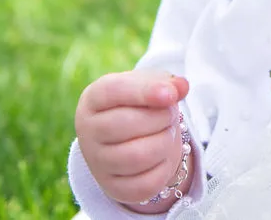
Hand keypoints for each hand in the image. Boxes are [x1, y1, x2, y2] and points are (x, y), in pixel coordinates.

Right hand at [75, 70, 190, 205]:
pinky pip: (146, 183)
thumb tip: (181, 86)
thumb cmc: (139, 105)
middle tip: (170, 114)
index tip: (170, 95)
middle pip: (128, 125)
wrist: (130, 138)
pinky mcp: (113, 188)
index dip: (145, 92)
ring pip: (138, 156)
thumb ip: (167, 83)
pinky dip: (164, 169)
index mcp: (93, 99)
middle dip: (160, 118)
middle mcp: (88, 132)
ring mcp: (98, 163)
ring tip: (166, 133)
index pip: (114, 91)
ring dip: (165, 142)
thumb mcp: (149, 86)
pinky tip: (162, 155)